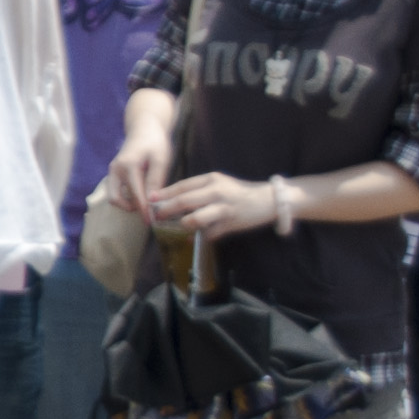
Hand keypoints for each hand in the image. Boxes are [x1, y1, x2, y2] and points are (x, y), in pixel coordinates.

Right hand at [100, 132, 174, 220]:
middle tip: (148, 212)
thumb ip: (155, 180)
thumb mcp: (160, 159)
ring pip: (114, 196)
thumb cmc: (155, 142)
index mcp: (128, 166)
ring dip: (127, 203)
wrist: (143, 128)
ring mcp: (112, 172)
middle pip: (116, 199)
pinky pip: (115, 191)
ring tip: (145, 203)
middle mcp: (115, 170)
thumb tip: (152, 201)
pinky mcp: (113, 174)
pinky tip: (141, 196)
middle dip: (131, 208)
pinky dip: (125, 198)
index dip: (143, 209)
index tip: (151, 221)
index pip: (134, 194)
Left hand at [150, 171, 282, 241]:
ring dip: (184, 224)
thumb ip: (200, 191)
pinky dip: (202, 237)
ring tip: (182, 226)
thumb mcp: (219, 184)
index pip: (183, 186)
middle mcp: (216, 191)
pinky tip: (197, 238)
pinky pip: (210, 233)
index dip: (165, 193)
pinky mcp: (231, 223)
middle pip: (184, 201)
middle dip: (166, 209)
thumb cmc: (239, 192)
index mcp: (211, 179)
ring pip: (195, 219)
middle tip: (156, 216)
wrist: (268, 199)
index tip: (150, 199)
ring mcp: (223, 208)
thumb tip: (175, 201)